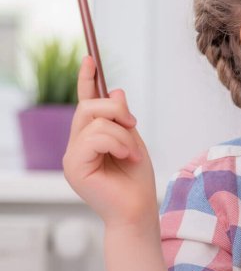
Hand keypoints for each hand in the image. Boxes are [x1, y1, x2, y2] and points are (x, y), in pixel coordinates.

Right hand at [63, 56, 157, 230]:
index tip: (90, 59)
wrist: (138, 211)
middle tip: (134, 125)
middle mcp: (76, 146)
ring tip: (132, 153)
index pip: (85, 104)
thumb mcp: (134, 141)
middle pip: (87, 107)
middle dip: (115, 110)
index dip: (86, 80)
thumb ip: (122, 119)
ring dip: (121, 133)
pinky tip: (127, 157)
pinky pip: (95, 137)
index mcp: (90, 140)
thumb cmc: (137, 182)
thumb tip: (115, 91)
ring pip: (94, 121)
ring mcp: (72, 156)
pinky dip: (117, 143)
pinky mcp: (74, 166)